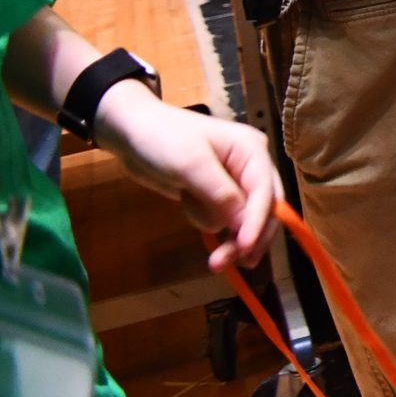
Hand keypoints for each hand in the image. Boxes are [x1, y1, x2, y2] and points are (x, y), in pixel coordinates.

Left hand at [90, 84, 280, 272]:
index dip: (257, 222)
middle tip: (227, 264)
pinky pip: (222, 217)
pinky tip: (189, 209)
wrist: (130, 132)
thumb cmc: (162, 140)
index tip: (244, 249)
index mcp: (252, 151)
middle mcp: (249, 166)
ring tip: (211, 257)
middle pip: (264, 209)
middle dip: (247, 237)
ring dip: (226, 236)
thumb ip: (220, 193)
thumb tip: (245, 224)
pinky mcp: (214, 192)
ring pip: (242, 219)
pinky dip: (209, 223)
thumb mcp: (190, 164)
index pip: (265, 192)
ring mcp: (233, 180)